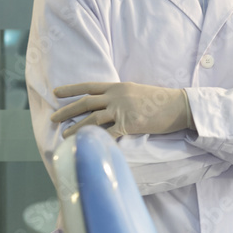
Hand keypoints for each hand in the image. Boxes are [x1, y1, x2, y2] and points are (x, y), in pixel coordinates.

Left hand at [51, 82, 193, 138]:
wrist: (179, 106)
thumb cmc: (160, 100)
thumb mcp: (136, 92)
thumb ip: (120, 96)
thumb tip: (108, 104)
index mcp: (118, 87)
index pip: (89, 86)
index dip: (71, 89)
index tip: (56, 92)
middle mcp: (117, 96)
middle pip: (85, 103)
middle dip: (67, 111)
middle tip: (53, 118)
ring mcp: (122, 110)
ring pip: (92, 120)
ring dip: (76, 129)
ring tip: (64, 136)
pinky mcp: (129, 124)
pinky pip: (108, 134)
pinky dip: (96, 141)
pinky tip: (87, 146)